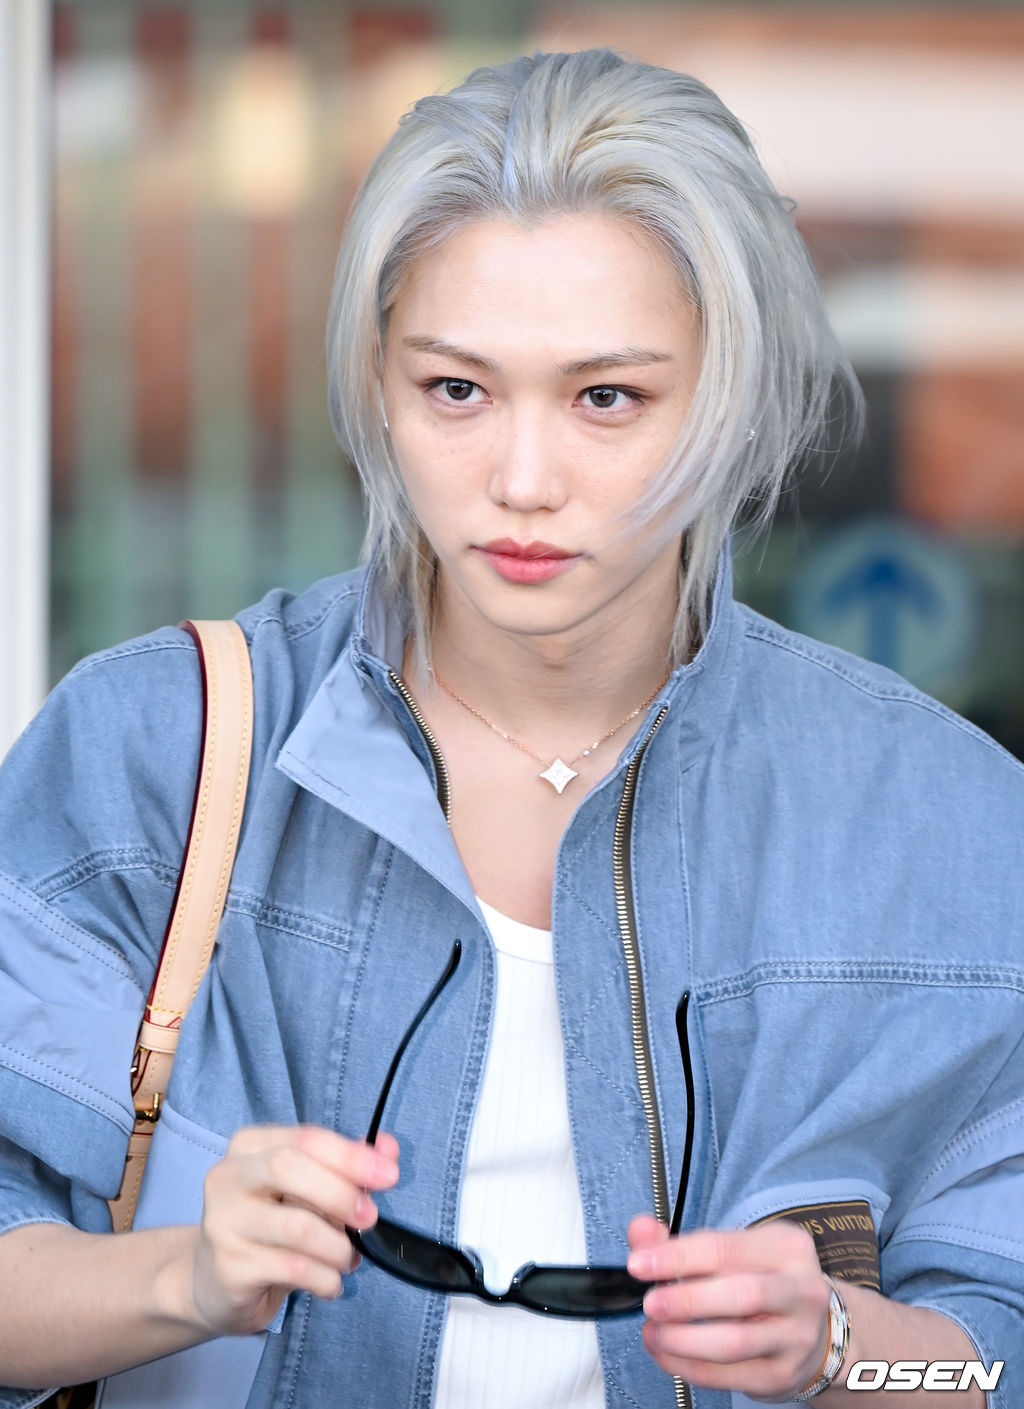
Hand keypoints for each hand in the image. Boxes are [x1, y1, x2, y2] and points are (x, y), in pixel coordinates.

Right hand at [187, 1124, 398, 1337]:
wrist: (213, 1283)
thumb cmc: (269, 1226)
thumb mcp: (304, 1190)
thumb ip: (346, 1166)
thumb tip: (389, 1148)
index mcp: (250, 1146)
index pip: (305, 1138)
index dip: (351, 1155)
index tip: (389, 1175)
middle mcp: (228, 1177)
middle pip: (289, 1168)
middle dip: (341, 1193)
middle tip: (371, 1218)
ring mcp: (223, 1223)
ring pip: (296, 1226)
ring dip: (338, 1246)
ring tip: (349, 1259)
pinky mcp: (229, 1267)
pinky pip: (293, 1269)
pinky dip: (325, 1278)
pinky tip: (331, 1283)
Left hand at [626, 1214, 830, 1401]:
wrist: (816, 1331)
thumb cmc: (763, 1281)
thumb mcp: (733, 1249)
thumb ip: (680, 1241)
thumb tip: (640, 1231)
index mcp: (786, 1247)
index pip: (725, 1248)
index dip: (676, 1257)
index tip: (639, 1264)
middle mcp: (800, 1290)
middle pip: (740, 1295)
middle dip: (685, 1300)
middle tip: (650, 1303)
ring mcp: (796, 1336)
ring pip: (735, 1342)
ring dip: (682, 1340)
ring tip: (654, 1332)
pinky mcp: (783, 1374)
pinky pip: (730, 1376)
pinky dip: (689, 1367)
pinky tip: (667, 1354)